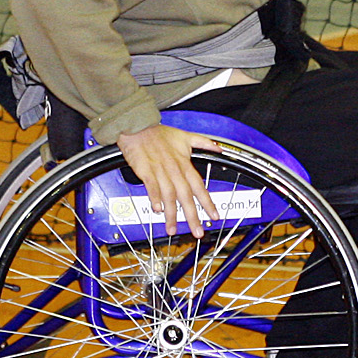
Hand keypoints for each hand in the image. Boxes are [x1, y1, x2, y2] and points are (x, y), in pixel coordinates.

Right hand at [115, 123, 222, 237]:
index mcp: (185, 163)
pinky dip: (155, 198)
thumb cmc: (160, 132)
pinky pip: (152, 187)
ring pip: (169, 196)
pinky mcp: (145, 171)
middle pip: (186, 196)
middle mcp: (175, 169)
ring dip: (172, 214)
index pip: (200, 187)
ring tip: (172, 229)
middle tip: (197, 232)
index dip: (207, 202)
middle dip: (192, 216)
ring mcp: (160, 171)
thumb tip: (219, 148)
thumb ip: (204, 143)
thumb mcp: (186, 136)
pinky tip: (157, 210)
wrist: (138, 126)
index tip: (214, 216)